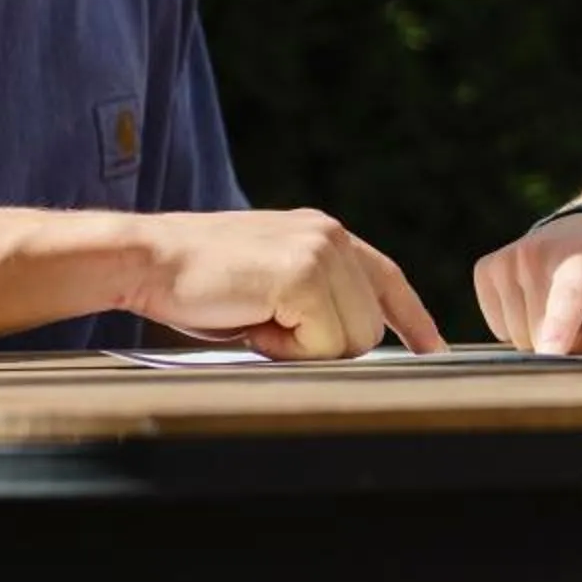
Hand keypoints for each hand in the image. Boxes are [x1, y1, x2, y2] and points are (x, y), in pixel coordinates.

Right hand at [134, 209, 443, 358]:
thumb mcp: (269, 281)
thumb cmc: (197, 283)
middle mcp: (331, 235)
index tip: (433, 348)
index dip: (411, 317)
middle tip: (264, 326)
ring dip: (302, 349)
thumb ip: (313, 297)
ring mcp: (321, 251)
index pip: (385, 277)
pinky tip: (251, 322)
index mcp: (324, 233)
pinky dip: (285, 349)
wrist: (148, 259)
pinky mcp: (304, 275)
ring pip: (351, 341)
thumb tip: (348, 343)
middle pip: (369, 328)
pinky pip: (322, 345)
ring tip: (256, 319)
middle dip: (322, 346)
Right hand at [474, 212, 581, 356]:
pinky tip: (538, 303)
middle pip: (541, 337)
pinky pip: (499, 327)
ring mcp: (507, 260)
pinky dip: (519, 325)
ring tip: (565, 310)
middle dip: (567, 343)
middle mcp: (536, 254)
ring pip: (518, 336)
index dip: (557, 332)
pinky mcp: (486, 270)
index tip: (548, 355)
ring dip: (543, 336)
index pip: (565, 303)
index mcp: (579, 260)